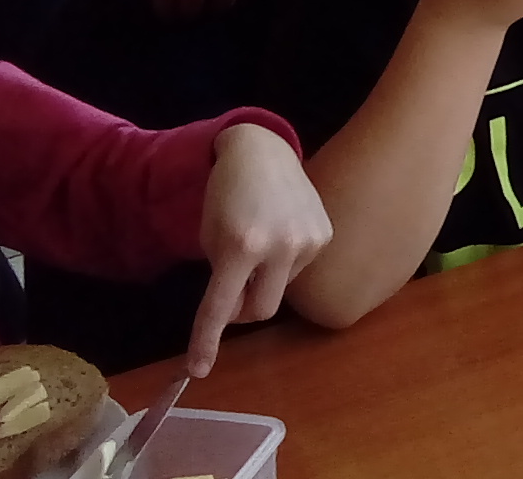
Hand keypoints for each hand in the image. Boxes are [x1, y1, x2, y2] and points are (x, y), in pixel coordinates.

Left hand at [187, 123, 331, 375]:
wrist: (262, 151)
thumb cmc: (224, 194)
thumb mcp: (210, 238)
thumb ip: (221, 278)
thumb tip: (236, 313)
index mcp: (241, 246)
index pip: (219, 307)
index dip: (205, 341)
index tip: (198, 370)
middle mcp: (280, 246)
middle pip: (260, 310)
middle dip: (242, 309)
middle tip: (232, 288)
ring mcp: (308, 241)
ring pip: (280, 289)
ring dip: (265, 280)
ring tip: (260, 243)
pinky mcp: (325, 235)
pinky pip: (299, 269)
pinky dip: (283, 263)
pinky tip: (280, 232)